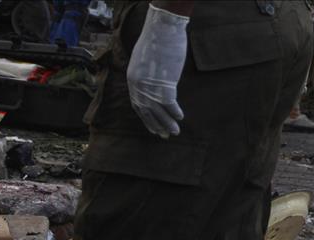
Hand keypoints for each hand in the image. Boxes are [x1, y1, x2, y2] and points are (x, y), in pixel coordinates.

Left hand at [127, 5, 188, 138]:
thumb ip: (146, 73)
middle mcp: (138, 86)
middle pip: (146, 112)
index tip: (153, 127)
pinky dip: (175, 112)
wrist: (162, 29)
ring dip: (167, 124)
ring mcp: (151, 86)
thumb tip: (153, 81)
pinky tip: (180, 117)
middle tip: (163, 136)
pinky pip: (170, 104)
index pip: (137, 105)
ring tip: (175, 132)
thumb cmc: (156, 40)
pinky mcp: (164, 85)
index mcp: (132, 79)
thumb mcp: (145, 59)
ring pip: (158, 111)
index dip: (146, 118)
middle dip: (156, 125)